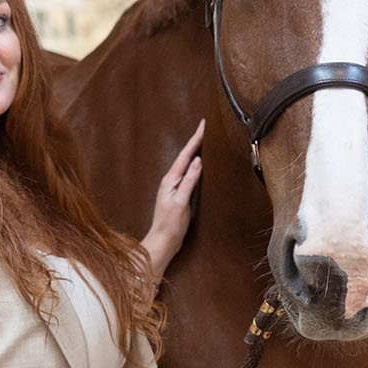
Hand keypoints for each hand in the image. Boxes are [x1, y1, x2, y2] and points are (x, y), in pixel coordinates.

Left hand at [141, 121, 203, 282]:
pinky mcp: (178, 195)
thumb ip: (189, 181)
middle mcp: (170, 181)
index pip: (186, 155)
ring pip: (186, 164)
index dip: (195, 139)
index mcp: (170, 180)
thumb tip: (198, 161)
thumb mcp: (181, 202)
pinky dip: (194, 165)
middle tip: (205, 127)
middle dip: (195, 141)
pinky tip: (199, 165)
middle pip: (186, 156)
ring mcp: (173, 187)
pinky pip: (188, 174)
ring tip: (203, 139)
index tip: (203, 124)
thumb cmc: (171, 225)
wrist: (163, 242)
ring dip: (195, 151)